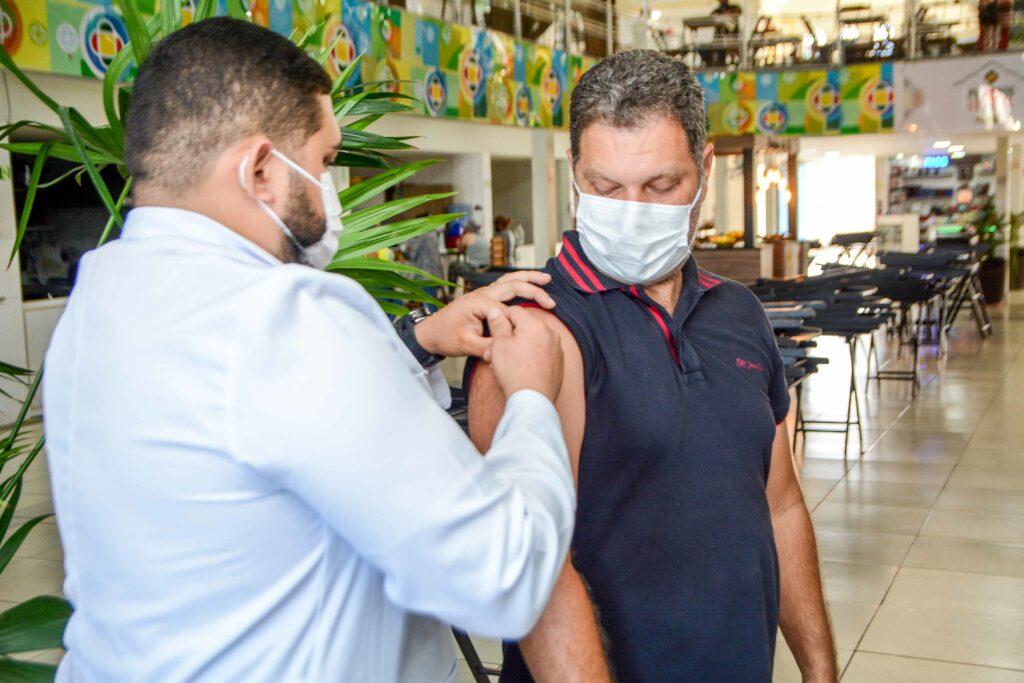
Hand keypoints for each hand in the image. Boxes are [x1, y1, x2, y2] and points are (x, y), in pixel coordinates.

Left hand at [413, 271, 555, 358]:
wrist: (430, 333)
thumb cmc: (445, 337)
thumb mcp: (465, 345)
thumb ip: (486, 347)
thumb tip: (504, 350)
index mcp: (478, 302)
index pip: (506, 309)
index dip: (519, 320)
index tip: (531, 331)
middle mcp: (481, 293)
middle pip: (512, 284)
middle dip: (534, 289)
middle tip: (551, 299)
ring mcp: (482, 293)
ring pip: (509, 280)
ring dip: (528, 278)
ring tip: (546, 278)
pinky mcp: (484, 298)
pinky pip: (504, 286)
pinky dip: (519, 282)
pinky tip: (530, 284)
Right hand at [485, 307, 563, 402]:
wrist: (532, 399)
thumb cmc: (514, 370)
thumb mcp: (499, 344)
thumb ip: (498, 324)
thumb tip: (496, 310)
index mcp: (535, 324)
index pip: (514, 311)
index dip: (500, 318)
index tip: (492, 329)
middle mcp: (550, 333)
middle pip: (525, 328)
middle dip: (508, 337)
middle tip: (493, 353)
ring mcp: (557, 349)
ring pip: (533, 342)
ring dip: (519, 348)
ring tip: (505, 364)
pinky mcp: (559, 364)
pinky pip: (542, 354)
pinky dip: (531, 358)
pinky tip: (520, 370)